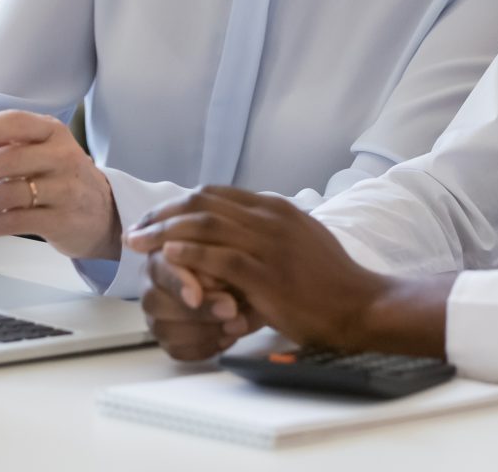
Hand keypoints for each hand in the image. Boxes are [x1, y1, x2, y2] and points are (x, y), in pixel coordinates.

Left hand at [0, 110, 121, 260]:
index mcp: (53, 133)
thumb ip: (9, 143)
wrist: (105, 212)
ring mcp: (64, 189)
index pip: (16, 123)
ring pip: (9, 193)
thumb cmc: (62, 178)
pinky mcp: (63, 220)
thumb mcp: (43, 151)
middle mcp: (61, 156)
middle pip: (7, 161)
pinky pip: (19, 221)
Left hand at [125, 186, 449, 355]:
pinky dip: (191, 254)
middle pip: (204, 203)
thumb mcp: (301, 238)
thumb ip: (271, 229)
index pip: (217, 194)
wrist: (360, 303)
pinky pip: (221, 258)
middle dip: (164, 214)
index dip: (180, 203)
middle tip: (137, 228)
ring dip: (166, 232)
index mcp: (276, 208)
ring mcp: (269, 244)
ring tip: (140, 242)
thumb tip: (240, 227)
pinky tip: (169, 256)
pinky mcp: (267, 274)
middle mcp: (270, 218)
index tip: (156, 217)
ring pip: (207, 225)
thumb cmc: (330, 279)